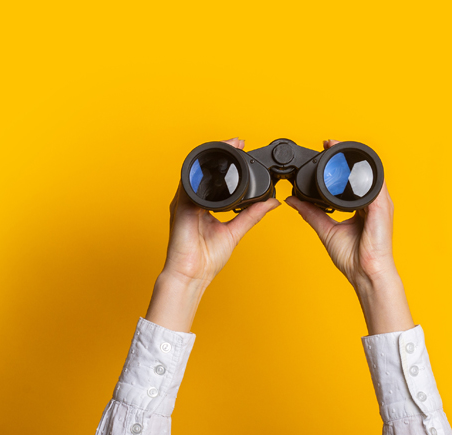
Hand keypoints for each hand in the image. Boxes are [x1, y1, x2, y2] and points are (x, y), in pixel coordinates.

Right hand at [146, 137, 280, 330]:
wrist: (191, 275)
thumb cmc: (206, 259)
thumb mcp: (236, 231)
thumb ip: (251, 215)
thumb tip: (271, 202)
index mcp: (204, 206)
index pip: (215, 179)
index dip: (228, 164)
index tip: (243, 150)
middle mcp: (193, 201)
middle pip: (205, 171)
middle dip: (221, 153)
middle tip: (238, 142)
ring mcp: (184, 202)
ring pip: (196, 172)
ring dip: (211, 157)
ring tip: (228, 145)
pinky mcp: (179, 207)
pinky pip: (187, 185)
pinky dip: (199, 172)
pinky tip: (210, 163)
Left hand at [285, 140, 413, 333]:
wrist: (365, 273)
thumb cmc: (353, 258)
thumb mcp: (326, 230)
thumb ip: (311, 213)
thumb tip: (293, 200)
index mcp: (362, 208)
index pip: (350, 181)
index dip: (338, 167)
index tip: (323, 153)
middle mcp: (372, 203)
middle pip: (359, 174)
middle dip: (344, 156)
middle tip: (327, 143)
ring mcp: (380, 204)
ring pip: (367, 173)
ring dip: (353, 157)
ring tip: (335, 145)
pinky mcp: (383, 208)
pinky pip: (375, 184)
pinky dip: (362, 171)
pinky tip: (350, 162)